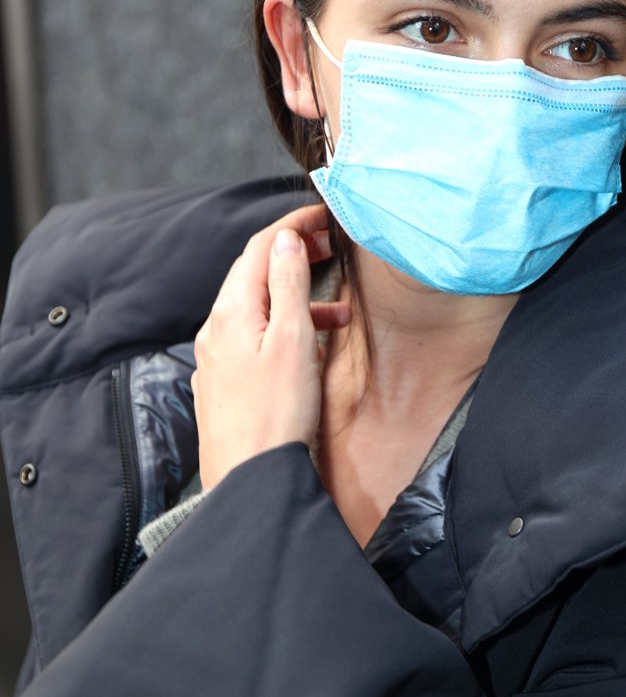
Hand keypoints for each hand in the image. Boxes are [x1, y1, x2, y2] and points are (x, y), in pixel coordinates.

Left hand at [192, 203, 350, 489]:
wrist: (248, 480)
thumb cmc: (275, 415)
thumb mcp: (292, 341)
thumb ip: (289, 285)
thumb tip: (285, 239)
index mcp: (232, 312)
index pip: (259, 249)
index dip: (291, 224)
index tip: (323, 215)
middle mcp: (216, 330)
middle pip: (253, 276)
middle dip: (293, 257)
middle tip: (331, 248)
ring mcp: (216, 359)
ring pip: (257, 310)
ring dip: (296, 300)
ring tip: (338, 314)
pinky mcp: (224, 385)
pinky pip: (253, 340)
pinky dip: (283, 330)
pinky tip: (307, 349)